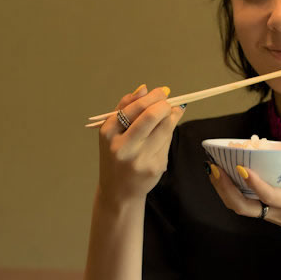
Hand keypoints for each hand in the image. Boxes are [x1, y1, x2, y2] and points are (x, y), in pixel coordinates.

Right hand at [96, 85, 183, 206]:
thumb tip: (144, 88)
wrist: (118, 191)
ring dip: (172, 118)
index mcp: (108, 133)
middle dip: (165, 105)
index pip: (135, 108)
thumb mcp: (112, 132)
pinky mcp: (154, 168)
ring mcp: (140, 159)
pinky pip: (167, 143)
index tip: (162, 92)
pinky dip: (168, 135)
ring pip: (165, 129)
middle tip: (168, 103)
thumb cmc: (116, 155)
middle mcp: (122, 147)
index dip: (153, 97)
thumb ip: (126, 108)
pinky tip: (162, 137)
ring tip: (171, 114)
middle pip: (152, 116)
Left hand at [207, 134, 280, 263]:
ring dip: (223, 190)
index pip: (268, 195)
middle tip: (214, 167)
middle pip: (241, 206)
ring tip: (213, 170)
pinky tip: (225, 178)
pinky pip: (243, 206)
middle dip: (224, 188)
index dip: (254, 183)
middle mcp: (274, 212)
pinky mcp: (265, 214)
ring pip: (239, 207)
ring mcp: (267, 215)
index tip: (240, 167)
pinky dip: (230, 193)